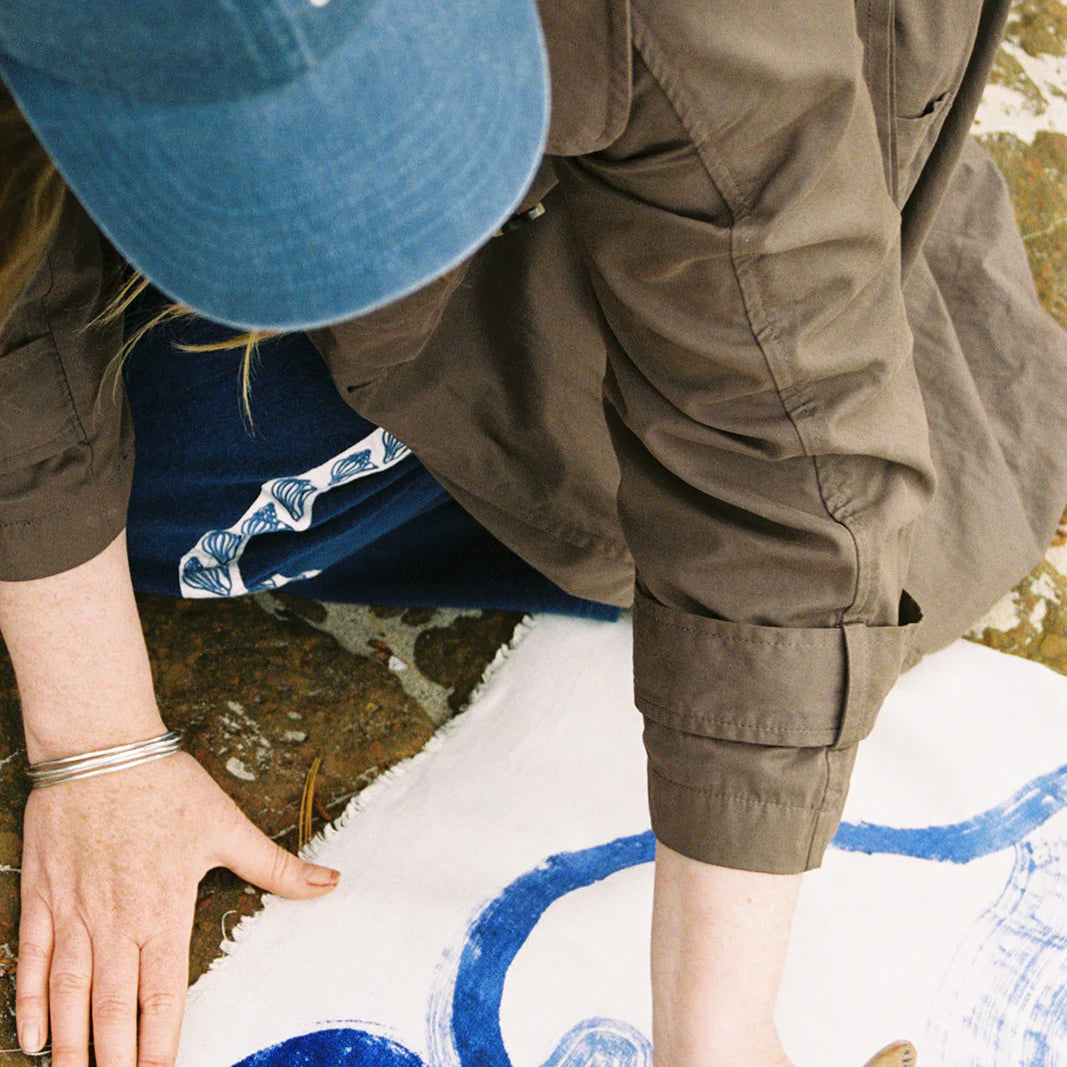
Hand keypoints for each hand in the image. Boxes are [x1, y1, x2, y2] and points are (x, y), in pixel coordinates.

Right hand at [15, 752, 339, 1065]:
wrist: (102, 748)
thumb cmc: (167, 786)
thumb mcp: (228, 825)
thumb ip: (276, 866)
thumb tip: (331, 882)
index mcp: (165, 910)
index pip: (164, 995)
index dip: (162, 1042)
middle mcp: (117, 923)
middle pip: (113, 1008)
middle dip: (116, 1057)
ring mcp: (74, 913)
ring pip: (69, 995)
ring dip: (73, 1044)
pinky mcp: (43, 897)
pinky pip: (32, 961)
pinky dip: (29, 1003)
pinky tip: (34, 1038)